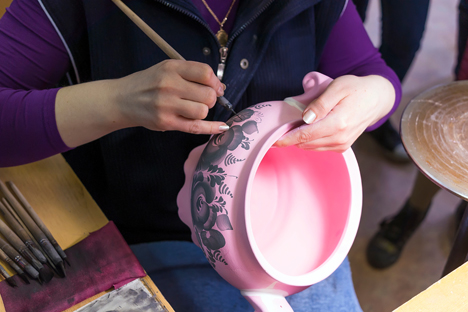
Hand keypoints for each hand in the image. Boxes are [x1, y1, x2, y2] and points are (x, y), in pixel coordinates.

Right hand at [114, 59, 227, 133]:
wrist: (122, 100)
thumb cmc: (148, 84)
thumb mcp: (166, 68)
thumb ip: (191, 73)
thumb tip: (219, 87)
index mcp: (171, 68)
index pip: (205, 73)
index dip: (215, 82)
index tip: (217, 87)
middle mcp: (169, 86)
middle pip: (208, 95)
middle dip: (211, 98)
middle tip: (203, 99)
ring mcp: (167, 105)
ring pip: (203, 111)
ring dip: (203, 111)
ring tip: (193, 108)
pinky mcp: (166, 123)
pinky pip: (196, 127)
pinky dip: (211, 128)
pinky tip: (221, 127)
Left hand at [274, 75, 394, 151]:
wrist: (376, 99)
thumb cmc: (355, 89)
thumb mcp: (337, 88)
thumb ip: (320, 104)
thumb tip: (305, 118)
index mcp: (338, 123)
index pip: (305, 135)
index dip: (286, 139)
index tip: (273, 140)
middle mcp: (340, 138)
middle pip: (305, 143)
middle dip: (291, 137)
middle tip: (282, 126)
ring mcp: (341, 144)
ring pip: (311, 147)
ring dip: (300, 139)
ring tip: (296, 124)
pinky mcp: (342, 147)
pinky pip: (319, 147)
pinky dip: (310, 140)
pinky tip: (309, 129)